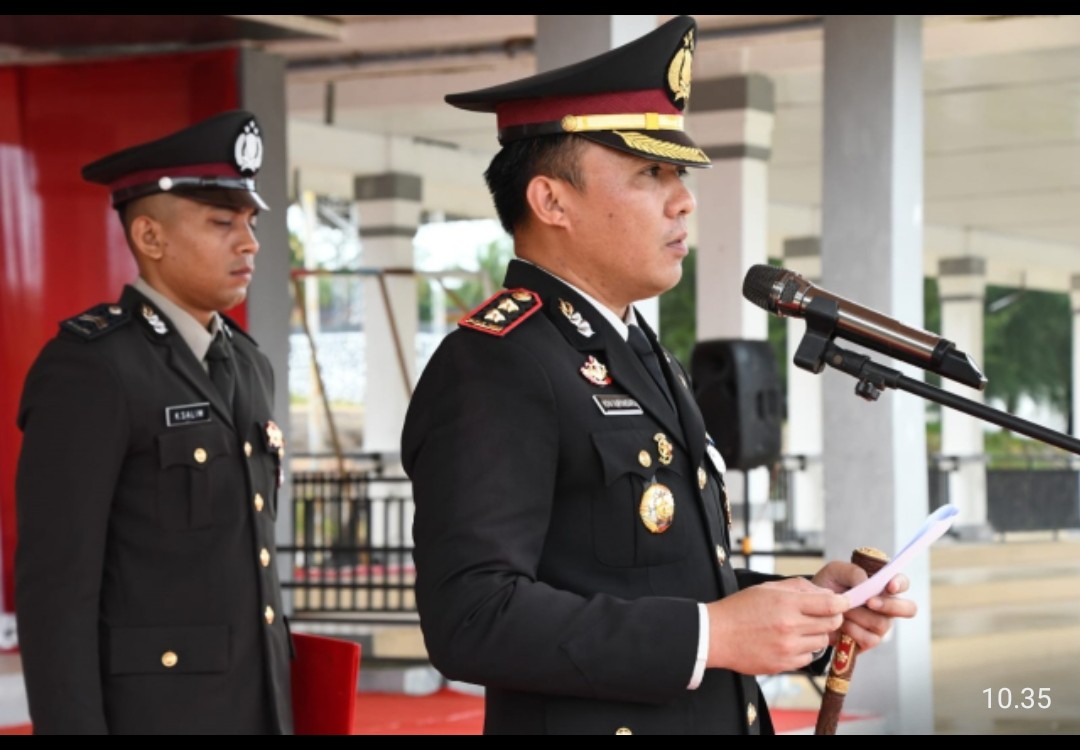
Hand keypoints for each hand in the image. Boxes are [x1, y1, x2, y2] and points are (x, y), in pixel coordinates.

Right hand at [705, 577, 849, 674]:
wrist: (716, 635)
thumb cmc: (740, 609)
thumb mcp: (767, 588)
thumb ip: (798, 587)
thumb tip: (825, 593)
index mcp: (787, 604)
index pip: (830, 605)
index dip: (842, 603)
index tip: (843, 602)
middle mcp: (790, 626)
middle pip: (832, 624)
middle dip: (832, 618)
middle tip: (821, 615)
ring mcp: (788, 648)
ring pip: (822, 642)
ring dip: (817, 634)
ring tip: (799, 628)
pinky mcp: (784, 664)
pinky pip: (809, 657)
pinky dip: (804, 650)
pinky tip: (789, 642)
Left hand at [812, 561, 916, 651]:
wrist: (813, 608)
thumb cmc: (828, 585)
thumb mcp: (835, 571)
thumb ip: (853, 572)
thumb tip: (867, 582)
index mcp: (882, 585)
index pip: (902, 583)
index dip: (900, 584)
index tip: (889, 586)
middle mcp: (887, 605)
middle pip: (908, 609)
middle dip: (891, 605)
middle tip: (870, 602)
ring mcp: (880, 624)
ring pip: (883, 624)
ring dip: (860, 616)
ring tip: (843, 610)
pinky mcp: (870, 640)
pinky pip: (870, 638)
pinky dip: (853, 630)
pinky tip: (842, 624)